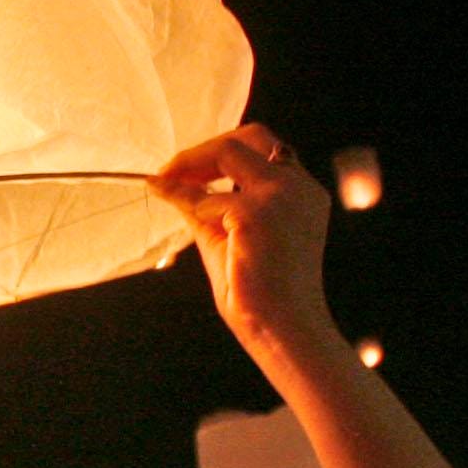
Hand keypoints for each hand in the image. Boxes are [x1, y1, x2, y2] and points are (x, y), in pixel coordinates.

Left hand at [154, 126, 339, 371]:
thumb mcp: (228, 238)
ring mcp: (283, 196)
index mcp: (303, 193)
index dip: (222, 152)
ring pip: (230, 151)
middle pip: (250, 136)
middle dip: (207, 147)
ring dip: (193, 167)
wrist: (283, 331)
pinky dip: (196, 207)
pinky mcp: (259, 213)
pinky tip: (199, 230)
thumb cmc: (261, 296)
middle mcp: (300, 187)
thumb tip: (165, 182)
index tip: (188, 170)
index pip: (264, 149)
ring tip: (168, 186)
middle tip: (173, 169)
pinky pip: (211, 198)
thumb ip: (204, 205)